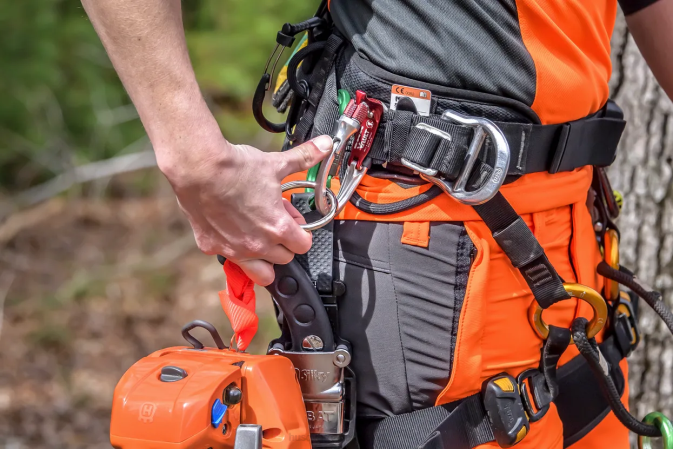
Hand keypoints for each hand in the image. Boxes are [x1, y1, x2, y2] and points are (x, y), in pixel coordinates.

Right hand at [162, 134, 332, 285]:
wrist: (198, 168)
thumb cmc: (235, 168)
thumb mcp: (276, 163)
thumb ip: (304, 157)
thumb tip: (326, 145)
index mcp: (277, 228)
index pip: (303, 246)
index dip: (302, 233)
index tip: (295, 223)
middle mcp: (258, 245)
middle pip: (284, 258)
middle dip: (284, 244)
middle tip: (274, 223)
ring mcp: (234, 250)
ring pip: (260, 273)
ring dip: (264, 260)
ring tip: (258, 239)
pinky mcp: (211, 247)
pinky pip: (229, 258)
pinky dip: (232, 249)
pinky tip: (229, 230)